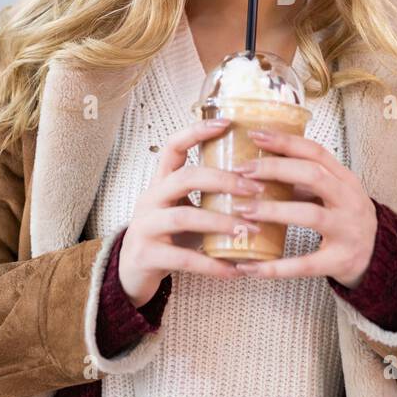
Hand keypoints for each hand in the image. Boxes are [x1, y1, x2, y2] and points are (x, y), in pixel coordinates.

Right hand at [118, 118, 262, 306]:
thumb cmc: (169, 237)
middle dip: (223, 180)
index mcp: (161, 183)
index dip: (197, 132)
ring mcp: (145, 226)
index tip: (227, 123)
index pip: (173, 146)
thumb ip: (211, 198)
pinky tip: (234, 271)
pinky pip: (183, 259)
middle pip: (185, 178)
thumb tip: (265, 188)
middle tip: (256, 189)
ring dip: (221, 222)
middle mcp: (150, 199)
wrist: (130, 273)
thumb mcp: (185, 210)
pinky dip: (211, 265)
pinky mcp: (147, 255)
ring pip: (184, 217)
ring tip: (251, 230)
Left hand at [230, 127, 377, 287]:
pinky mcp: (339, 261)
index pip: (315, 152)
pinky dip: (276, 267)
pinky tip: (249, 266)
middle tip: (242, 171)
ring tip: (242, 210)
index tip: (254, 135)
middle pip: (313, 176)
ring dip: (273, 211)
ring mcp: (347, 231)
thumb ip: (304, 180)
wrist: (378, 256)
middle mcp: (350, 201)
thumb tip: (259, 164)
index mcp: (345, 179)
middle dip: (275, 170)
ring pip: (310, 215)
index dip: (285, 142)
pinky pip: (305, 264)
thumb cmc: (345, 218)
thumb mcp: (333, 193)